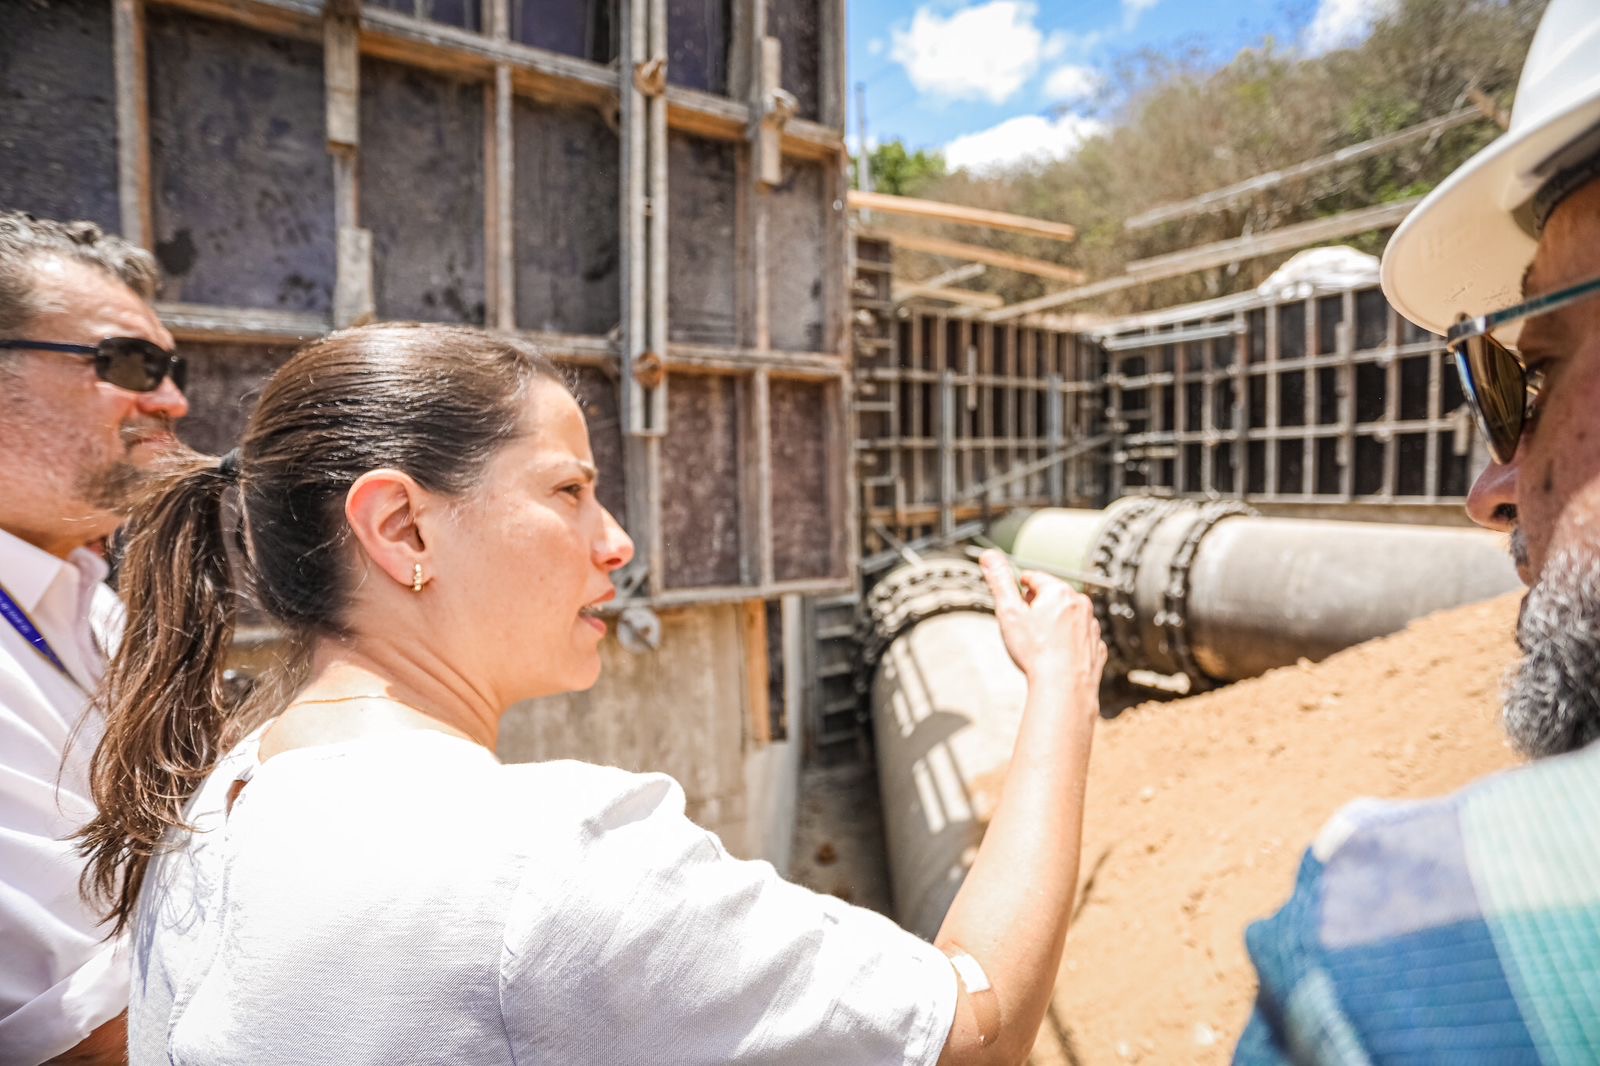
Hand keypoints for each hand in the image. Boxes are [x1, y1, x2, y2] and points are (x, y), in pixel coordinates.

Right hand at [979, 549, 1106, 687]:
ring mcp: (1091, 626)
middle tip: (1024, 627)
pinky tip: (1056, 656)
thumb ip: (999, 581)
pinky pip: (1079, 638)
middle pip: (1052, 596)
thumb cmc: (1036, 651)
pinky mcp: (1097, 647)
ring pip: (1067, 617)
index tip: (1014, 604)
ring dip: (1053, 624)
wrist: (1064, 687)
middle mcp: (1080, 604)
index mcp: (1059, 591)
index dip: (1019, 590)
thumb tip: (989, 556)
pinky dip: (1068, 643)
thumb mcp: (1009, 612)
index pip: (1034, 578)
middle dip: (1036, 607)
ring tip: (1039, 645)